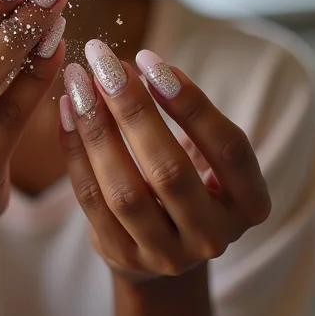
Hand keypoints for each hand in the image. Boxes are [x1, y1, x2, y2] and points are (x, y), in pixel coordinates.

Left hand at [59, 42, 270, 283]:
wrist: (162, 250)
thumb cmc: (185, 179)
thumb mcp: (203, 154)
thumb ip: (182, 117)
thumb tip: (127, 66)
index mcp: (248, 203)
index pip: (228, 149)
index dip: (192, 103)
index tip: (151, 60)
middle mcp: (212, 235)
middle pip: (169, 170)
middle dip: (132, 108)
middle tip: (104, 62)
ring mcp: (166, 253)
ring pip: (124, 190)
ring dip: (96, 128)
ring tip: (79, 82)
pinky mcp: (123, 256)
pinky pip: (91, 199)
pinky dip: (74, 151)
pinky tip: (66, 110)